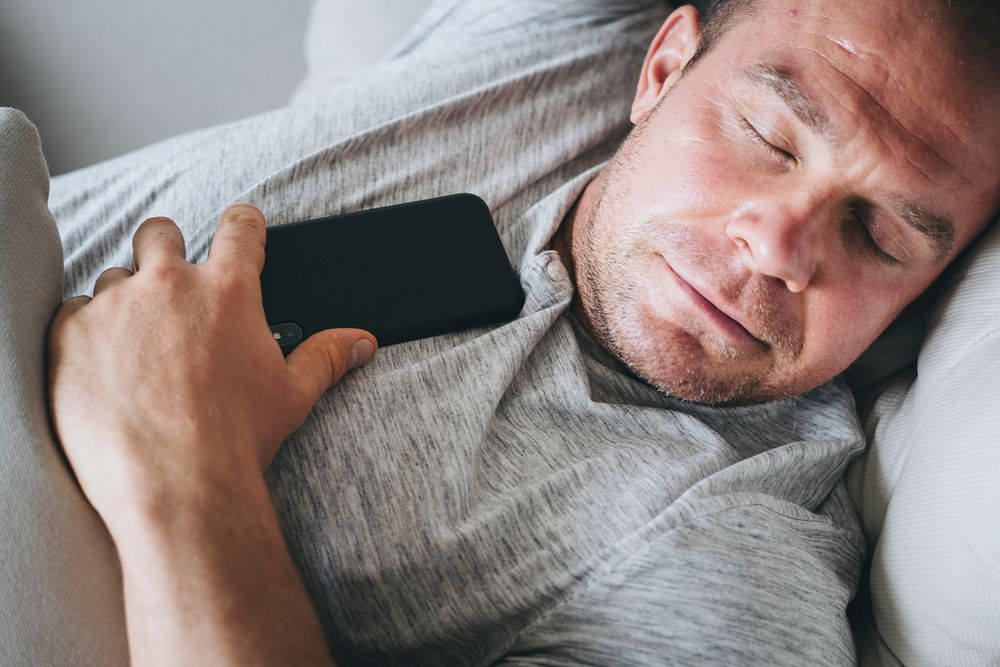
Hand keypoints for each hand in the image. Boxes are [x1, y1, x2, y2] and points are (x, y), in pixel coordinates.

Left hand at [46, 204, 376, 532]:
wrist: (175, 485)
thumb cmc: (236, 439)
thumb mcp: (292, 394)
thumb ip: (326, 356)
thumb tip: (362, 341)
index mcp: (230, 292)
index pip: (240, 228)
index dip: (242, 223)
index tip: (240, 225)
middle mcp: (170, 286)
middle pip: (161, 234)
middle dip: (167, 249)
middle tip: (172, 285)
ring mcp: (116, 306)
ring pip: (114, 277)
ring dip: (125, 300)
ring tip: (136, 345)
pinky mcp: (72, 334)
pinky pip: (73, 311)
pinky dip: (87, 331)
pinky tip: (103, 366)